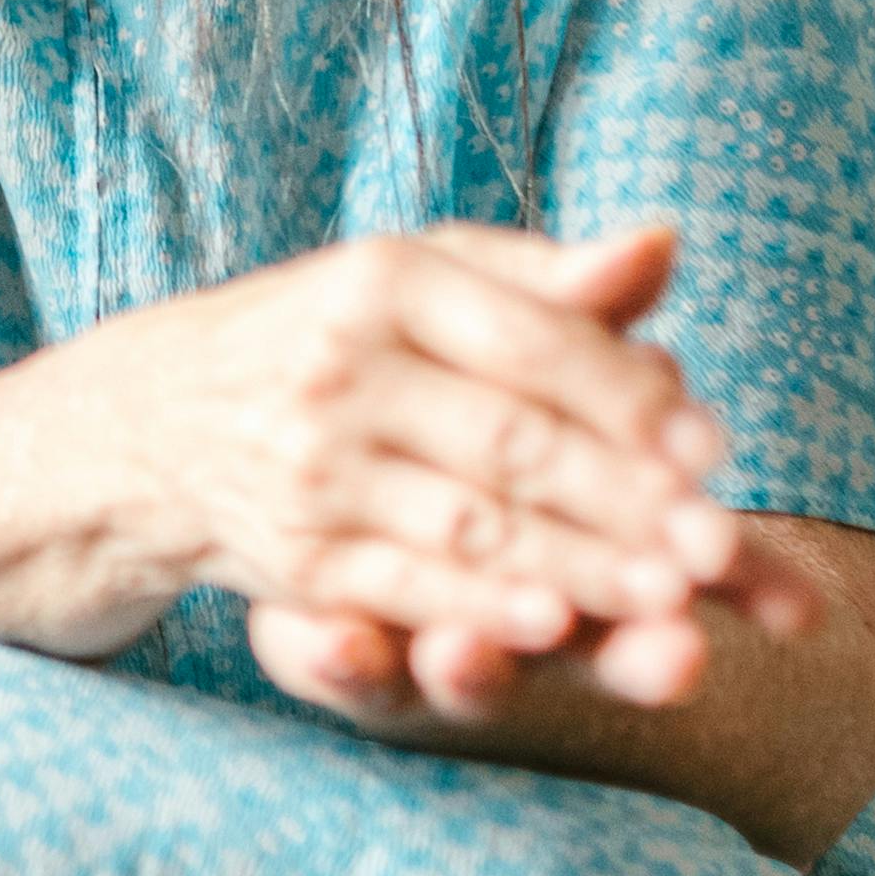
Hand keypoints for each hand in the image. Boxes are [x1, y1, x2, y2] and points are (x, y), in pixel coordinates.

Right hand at [49, 224, 812, 708]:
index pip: (534, 344)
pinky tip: (554, 629)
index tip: (715, 449)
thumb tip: (666, 246)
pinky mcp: (296, 556)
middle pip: (515, 443)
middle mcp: (340, 368)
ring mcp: (313, 468)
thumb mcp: (424, 280)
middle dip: (628, 502)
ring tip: (673, 604)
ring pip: (473, 526)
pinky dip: (483, 612)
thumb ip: (548, 279)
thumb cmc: (334, 334)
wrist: (155, 419)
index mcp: (386, 281)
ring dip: (581, 571)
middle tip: (719, 548)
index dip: (630, 401)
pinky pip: (406, 586)